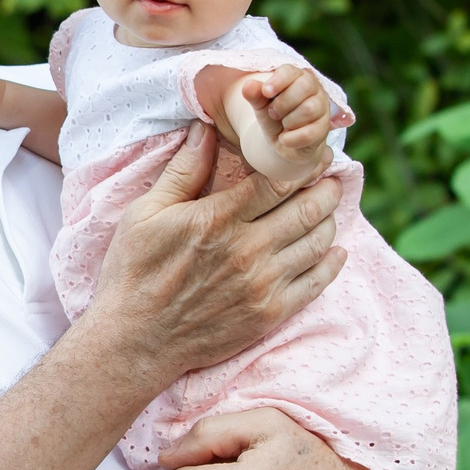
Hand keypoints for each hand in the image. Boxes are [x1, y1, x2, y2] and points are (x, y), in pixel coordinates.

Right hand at [82, 124, 347, 388]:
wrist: (135, 341)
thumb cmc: (134, 273)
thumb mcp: (144, 214)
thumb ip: (182, 171)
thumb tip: (205, 129)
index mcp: (217, 219)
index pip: (278, 181)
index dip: (303, 164)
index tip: (313, 155)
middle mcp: (247, 250)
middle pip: (307, 208)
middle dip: (326, 188)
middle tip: (330, 178)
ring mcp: (263, 284)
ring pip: (317, 243)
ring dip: (329, 220)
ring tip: (328, 209)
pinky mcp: (270, 314)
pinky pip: (317, 283)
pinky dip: (332, 262)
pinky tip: (334, 251)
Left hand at [225, 64, 333, 187]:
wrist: (284, 142)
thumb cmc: (274, 117)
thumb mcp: (261, 106)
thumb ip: (255, 95)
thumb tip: (248, 85)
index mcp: (297, 77)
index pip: (291, 71)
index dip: (278, 80)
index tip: (265, 92)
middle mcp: (314, 89)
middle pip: (304, 86)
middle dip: (283, 102)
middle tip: (273, 113)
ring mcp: (322, 108)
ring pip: (309, 109)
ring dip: (288, 121)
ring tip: (283, 124)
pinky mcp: (323, 129)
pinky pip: (309, 133)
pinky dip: (291, 138)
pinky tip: (285, 138)